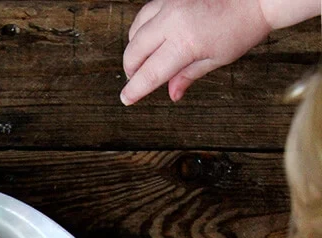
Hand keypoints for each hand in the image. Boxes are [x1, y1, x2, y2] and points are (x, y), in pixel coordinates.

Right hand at [121, 0, 269, 105]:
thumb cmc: (242, 27)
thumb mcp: (216, 59)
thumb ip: (188, 75)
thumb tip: (172, 93)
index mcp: (185, 43)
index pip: (150, 73)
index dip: (136, 89)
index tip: (126, 99)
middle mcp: (172, 21)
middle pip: (135, 51)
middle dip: (131, 70)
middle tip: (136, 81)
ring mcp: (170, 3)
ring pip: (136, 30)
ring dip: (135, 48)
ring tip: (143, 61)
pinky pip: (146, 13)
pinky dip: (142, 28)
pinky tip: (150, 38)